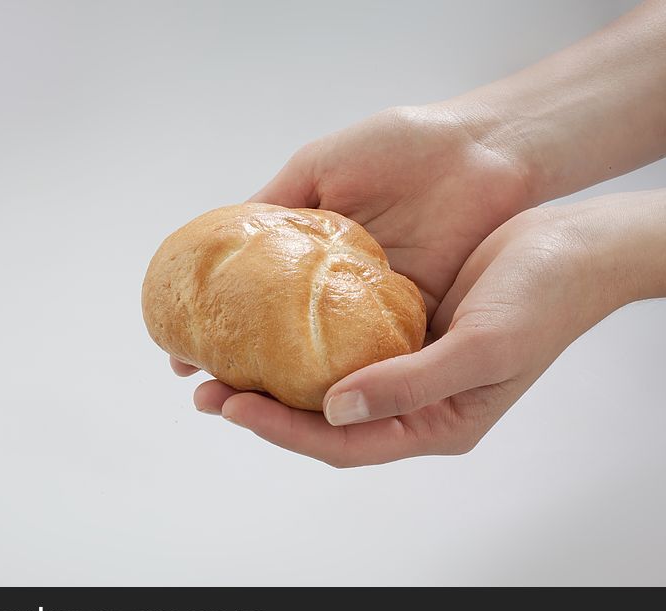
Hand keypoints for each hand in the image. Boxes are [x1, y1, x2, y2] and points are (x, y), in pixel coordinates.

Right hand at [171, 105, 529, 377]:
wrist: (484, 151)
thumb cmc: (403, 146)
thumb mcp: (322, 166)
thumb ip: (276, 204)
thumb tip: (217, 238)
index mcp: (310, 256)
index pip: (253, 306)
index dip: (217, 333)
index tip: (180, 357)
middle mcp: (336, 293)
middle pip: (284, 348)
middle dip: (242, 377)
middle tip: (205, 395)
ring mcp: (375, 314)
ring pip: (325, 366)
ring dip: (285, 394)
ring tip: (242, 410)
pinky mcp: (417, 326)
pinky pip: (378, 364)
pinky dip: (348, 386)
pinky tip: (311, 406)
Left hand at [195, 195, 651, 465]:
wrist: (573, 249)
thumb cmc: (541, 300)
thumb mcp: (480, 346)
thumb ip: (410, 384)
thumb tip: (334, 410)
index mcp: (436, 424)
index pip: (343, 443)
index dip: (282, 429)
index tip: (230, 405)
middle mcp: (415, 405)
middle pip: (325, 422)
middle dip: (265, 410)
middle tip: (207, 390)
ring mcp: (407, 370)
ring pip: (328, 387)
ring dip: (278, 379)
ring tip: (225, 364)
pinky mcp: (404, 334)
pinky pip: (343, 347)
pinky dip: (305, 343)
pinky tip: (272, 328)